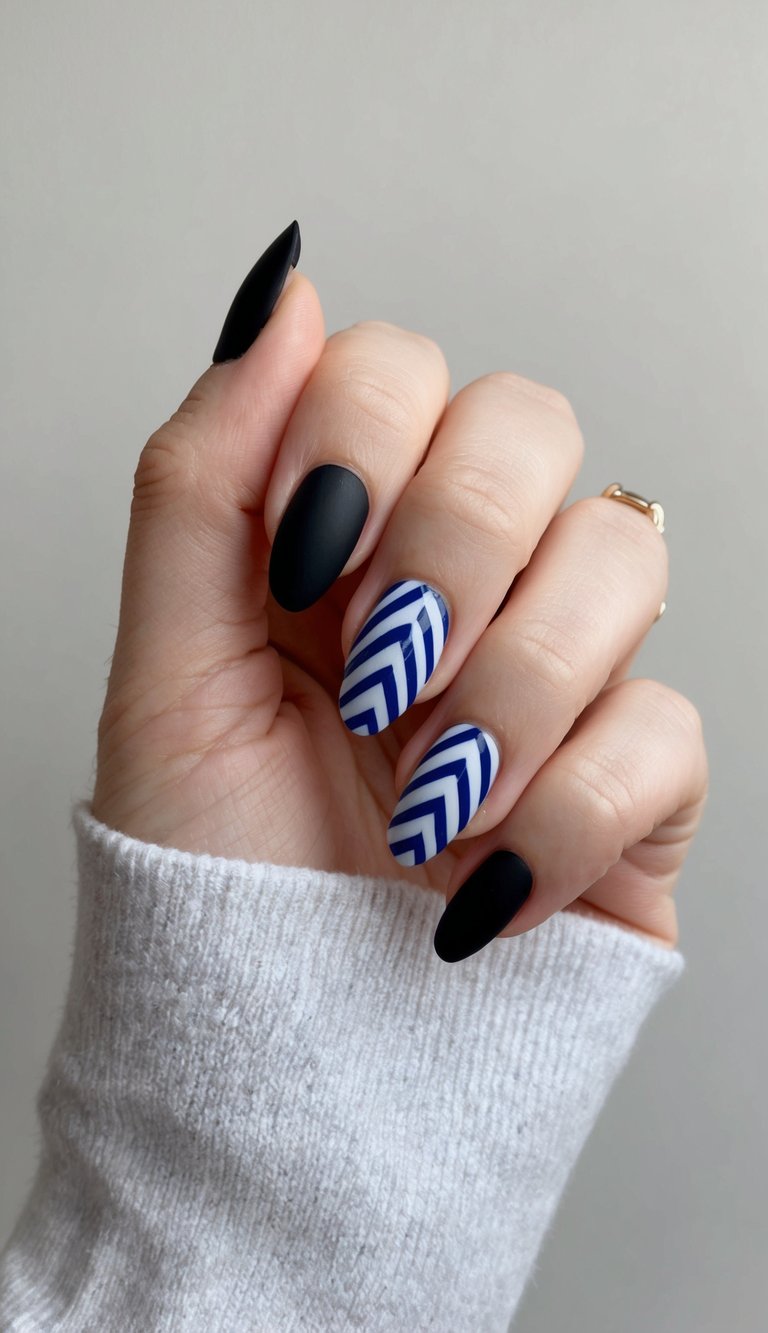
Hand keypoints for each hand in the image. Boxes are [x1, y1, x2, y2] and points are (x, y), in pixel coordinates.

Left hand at [92, 221, 707, 959]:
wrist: (283, 1060)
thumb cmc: (214, 874)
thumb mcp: (163, 669)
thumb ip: (204, 474)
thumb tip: (284, 289)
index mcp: (345, 538)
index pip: (400, 371)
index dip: (359, 444)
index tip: (299, 570)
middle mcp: (464, 580)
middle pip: (532, 424)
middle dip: (446, 550)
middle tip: (373, 676)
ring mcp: (557, 671)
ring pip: (621, 556)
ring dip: (502, 690)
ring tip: (421, 798)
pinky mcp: (634, 779)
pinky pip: (664, 727)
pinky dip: (559, 812)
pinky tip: (485, 879)